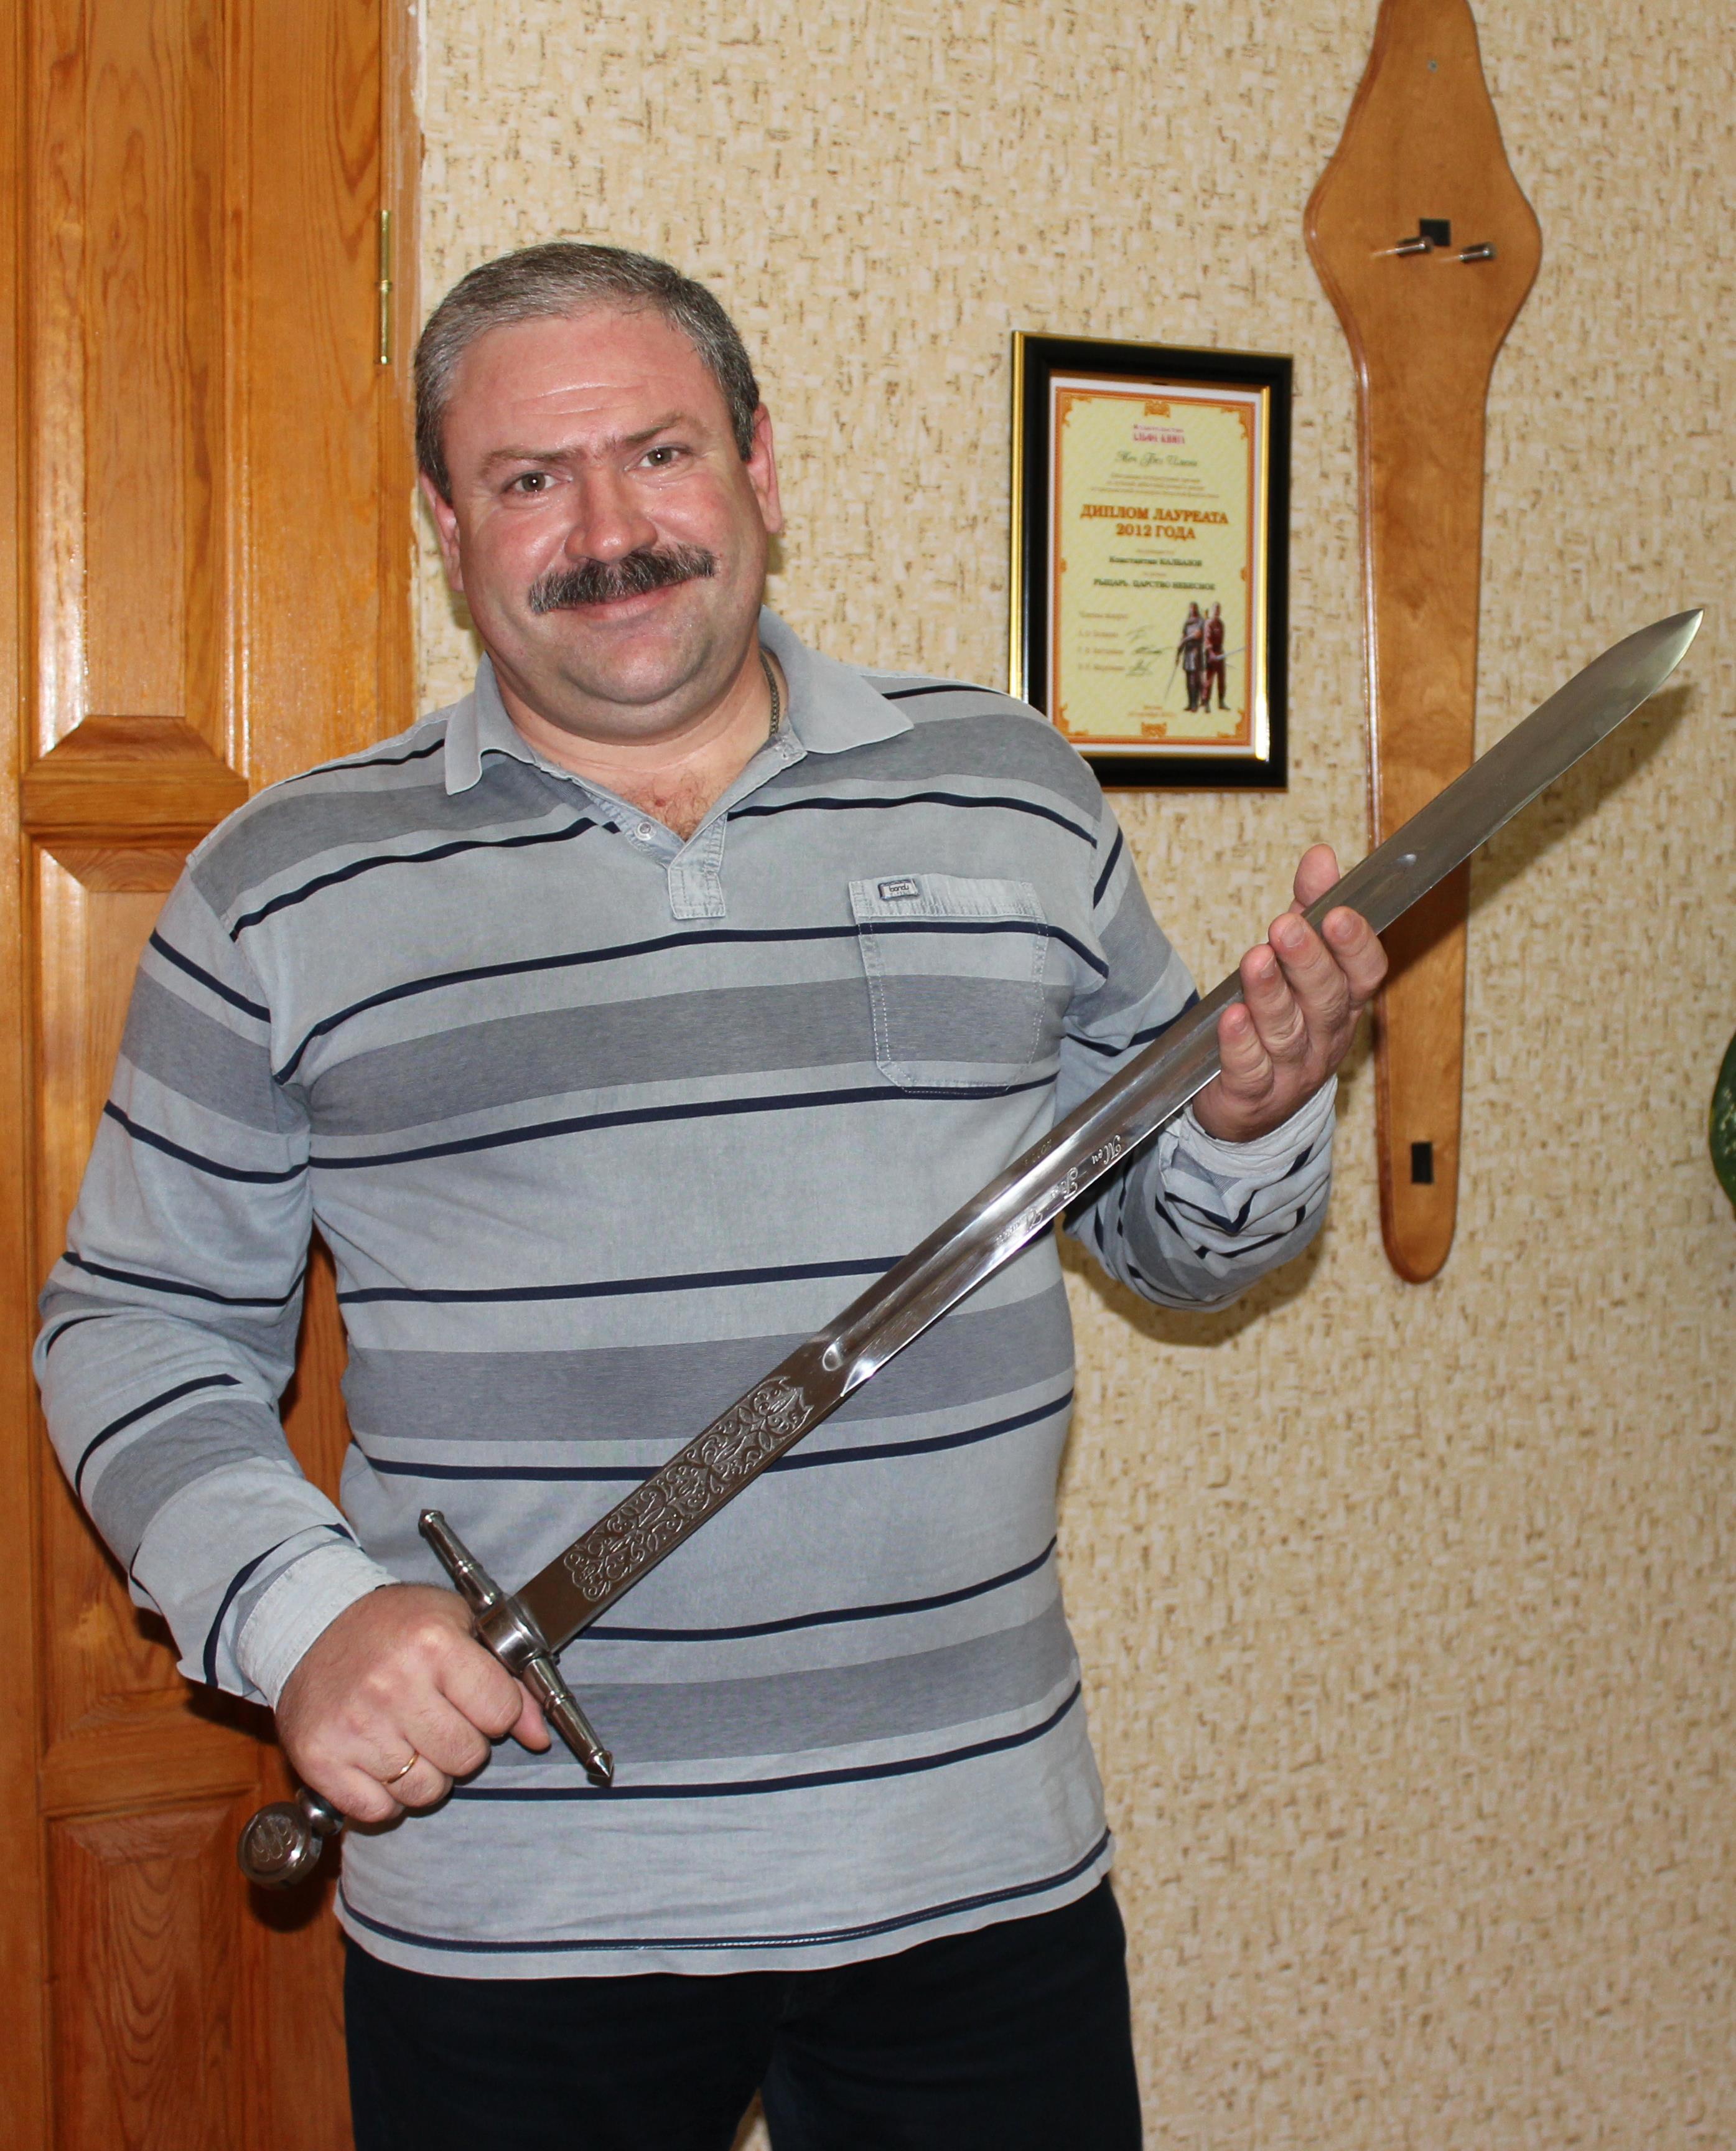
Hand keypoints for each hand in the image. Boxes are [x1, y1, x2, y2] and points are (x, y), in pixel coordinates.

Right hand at [275, 1583, 550, 1823]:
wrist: (313, 1625)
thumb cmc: (394, 1626)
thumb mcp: (459, 1626)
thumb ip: (508, 1681)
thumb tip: (538, 1736)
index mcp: (433, 1644)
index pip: (499, 1712)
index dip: (494, 1710)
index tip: (474, 1699)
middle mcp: (393, 1686)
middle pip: (466, 1758)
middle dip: (461, 1743)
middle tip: (436, 1717)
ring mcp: (354, 1727)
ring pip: (425, 1791)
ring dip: (424, 1772)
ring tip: (407, 1735)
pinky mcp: (320, 1760)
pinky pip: (379, 1810)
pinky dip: (385, 1795)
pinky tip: (378, 1757)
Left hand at [1191, 843, 1386, 1144]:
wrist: (1251, 1103)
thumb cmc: (1279, 1019)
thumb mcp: (1295, 958)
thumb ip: (1309, 908)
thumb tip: (1321, 856)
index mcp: (1343, 1003)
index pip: (1364, 974)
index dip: (1355, 945)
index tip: (1338, 913)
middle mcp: (1325, 1038)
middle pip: (1325, 1000)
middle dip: (1308, 962)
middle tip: (1287, 927)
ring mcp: (1292, 1072)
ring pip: (1287, 1032)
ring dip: (1271, 995)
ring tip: (1255, 961)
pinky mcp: (1254, 1095)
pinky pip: (1250, 1070)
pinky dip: (1241, 1045)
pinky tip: (1231, 1018)